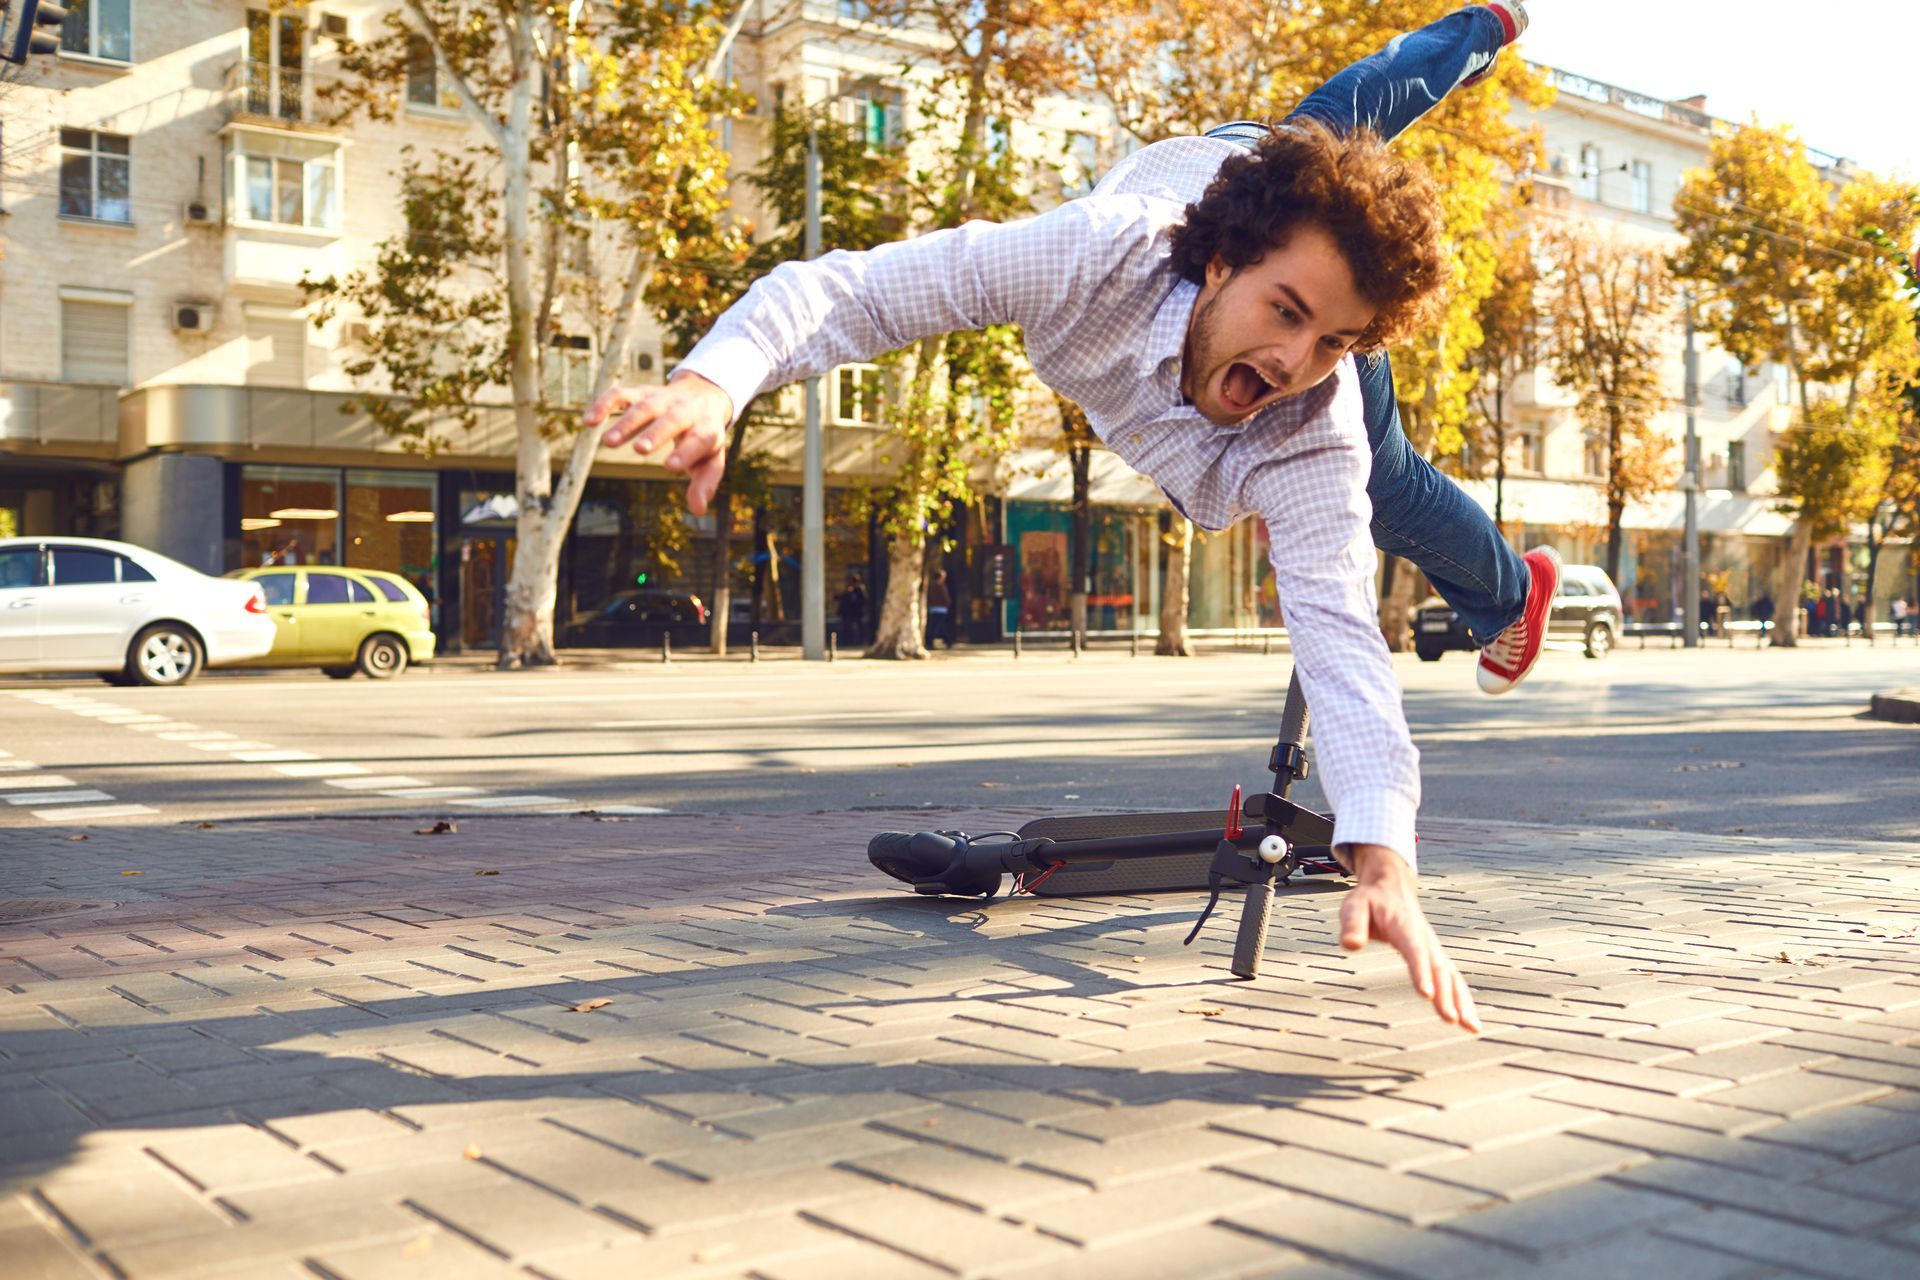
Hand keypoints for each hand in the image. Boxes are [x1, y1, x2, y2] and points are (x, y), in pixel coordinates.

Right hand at [585, 371, 733, 514]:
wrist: (703, 395)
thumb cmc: (703, 437)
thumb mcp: (711, 461)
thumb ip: (704, 484)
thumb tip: (698, 510)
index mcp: (705, 429)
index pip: (698, 440)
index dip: (686, 453)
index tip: (669, 467)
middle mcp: (684, 411)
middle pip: (671, 420)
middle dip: (655, 433)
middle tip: (639, 450)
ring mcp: (661, 399)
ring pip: (644, 407)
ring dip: (626, 424)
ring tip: (608, 443)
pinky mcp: (641, 392)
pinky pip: (622, 394)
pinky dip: (604, 404)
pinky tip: (588, 421)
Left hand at [1338, 844, 1480, 1032]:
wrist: (1390, 887)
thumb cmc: (1369, 900)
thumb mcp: (1354, 906)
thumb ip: (1352, 925)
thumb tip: (1350, 945)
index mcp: (1404, 926)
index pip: (1414, 951)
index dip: (1421, 972)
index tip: (1427, 995)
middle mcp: (1425, 939)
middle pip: (1439, 968)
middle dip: (1447, 995)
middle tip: (1451, 1019)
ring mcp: (1433, 948)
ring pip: (1452, 976)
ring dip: (1462, 1001)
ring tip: (1471, 1027)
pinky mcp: (1436, 957)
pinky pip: (1453, 980)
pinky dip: (1463, 1000)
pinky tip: (1469, 1022)